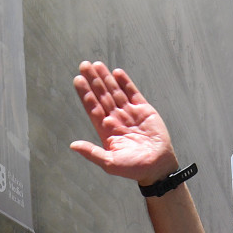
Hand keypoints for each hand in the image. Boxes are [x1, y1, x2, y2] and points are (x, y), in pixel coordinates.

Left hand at [70, 62, 177, 184]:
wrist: (158, 166)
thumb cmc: (134, 168)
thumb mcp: (110, 163)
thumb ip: (92, 152)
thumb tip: (73, 145)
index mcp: (106, 130)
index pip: (93, 108)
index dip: (85, 94)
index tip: (78, 79)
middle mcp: (116, 119)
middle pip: (102, 96)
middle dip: (93, 80)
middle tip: (84, 65)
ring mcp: (130, 113)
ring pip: (115, 92)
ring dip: (106, 78)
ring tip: (97, 65)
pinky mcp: (144, 110)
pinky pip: (133, 93)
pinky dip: (125, 82)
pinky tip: (117, 73)